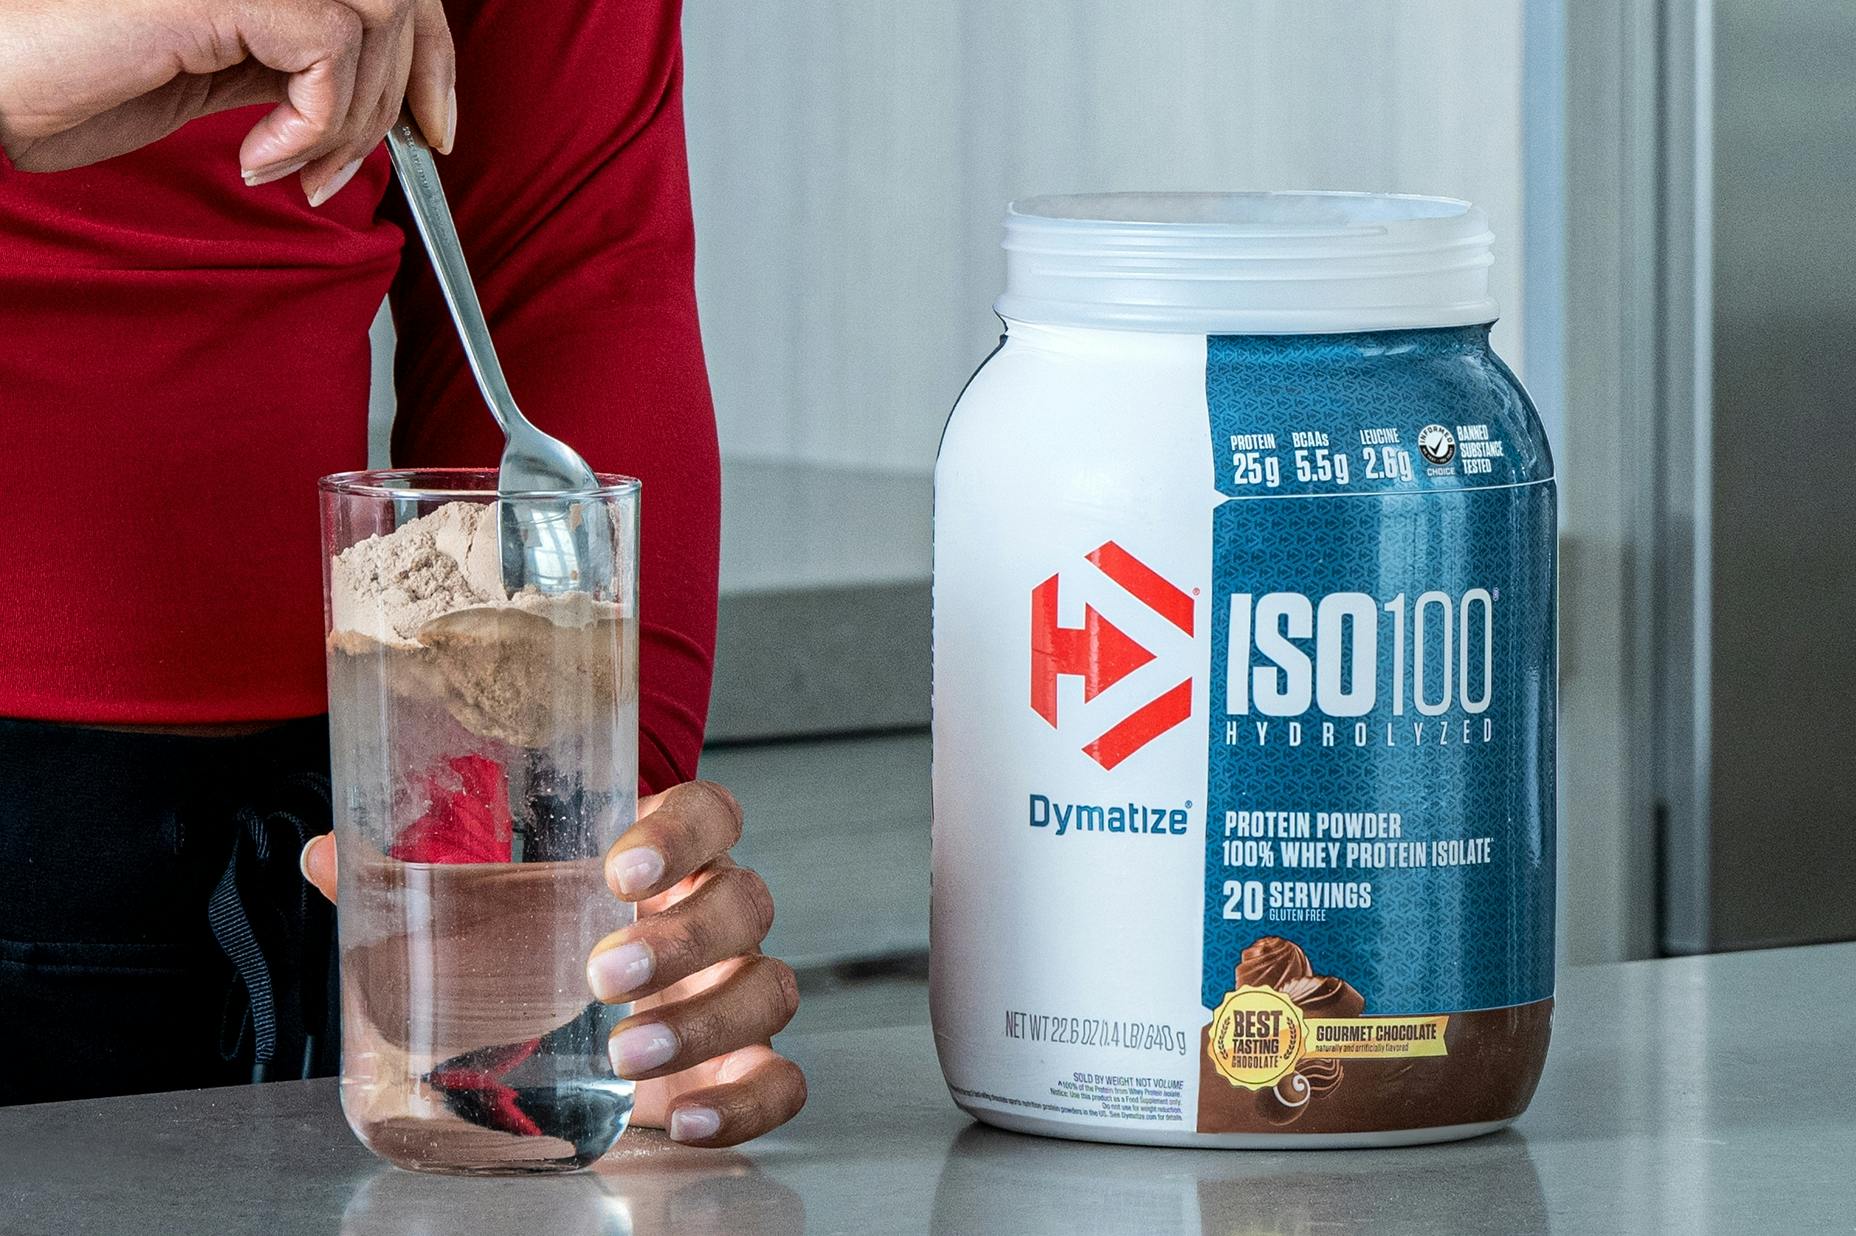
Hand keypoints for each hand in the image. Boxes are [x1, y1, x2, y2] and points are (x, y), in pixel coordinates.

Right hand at [0, 0, 453, 203]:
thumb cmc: (61, 78)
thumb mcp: (206, 71)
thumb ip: (282, 59)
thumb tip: (366, 90)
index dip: (432, 51)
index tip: (434, 126)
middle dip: (416, 86)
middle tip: (389, 156)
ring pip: (373, 23)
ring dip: (354, 121)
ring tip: (294, 167)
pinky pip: (328, 50)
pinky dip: (313, 123)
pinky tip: (258, 154)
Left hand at [301, 779, 807, 1147]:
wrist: (564, 1022)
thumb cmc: (531, 944)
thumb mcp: (474, 907)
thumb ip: (411, 878)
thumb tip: (328, 853)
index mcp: (663, 855)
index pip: (710, 812)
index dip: (682, 833)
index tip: (621, 867)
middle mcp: (712, 916)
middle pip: (745, 900)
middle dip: (681, 939)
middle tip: (601, 975)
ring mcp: (732, 990)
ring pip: (768, 986)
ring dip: (702, 1020)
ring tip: (625, 1053)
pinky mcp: (739, 1066)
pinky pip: (780, 1081)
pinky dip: (747, 1103)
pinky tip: (689, 1120)